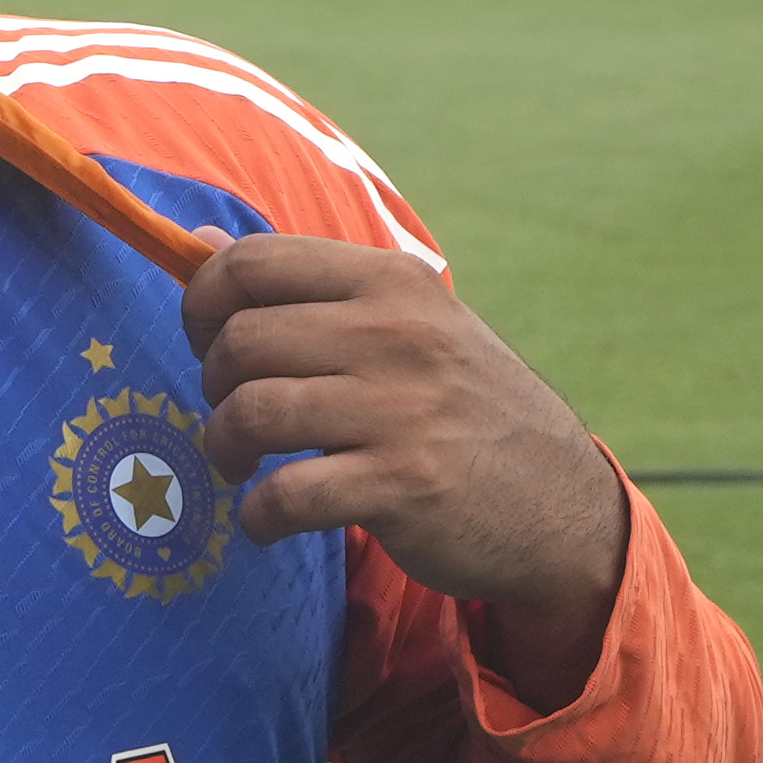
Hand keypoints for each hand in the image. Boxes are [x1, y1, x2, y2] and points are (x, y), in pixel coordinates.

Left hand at [183, 230, 628, 708]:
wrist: (563, 506)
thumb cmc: (461, 408)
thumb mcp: (404, 326)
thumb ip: (305, 290)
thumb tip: (199, 243)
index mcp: (392, 282)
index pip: (252, 261)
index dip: (202, 304)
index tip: (210, 344)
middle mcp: (400, 334)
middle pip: (239, 339)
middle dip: (212, 385)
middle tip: (235, 416)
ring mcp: (405, 409)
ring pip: (250, 411)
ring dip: (223, 447)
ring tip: (242, 464)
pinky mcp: (404, 483)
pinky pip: (284, 495)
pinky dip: (257, 515)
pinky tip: (269, 519)